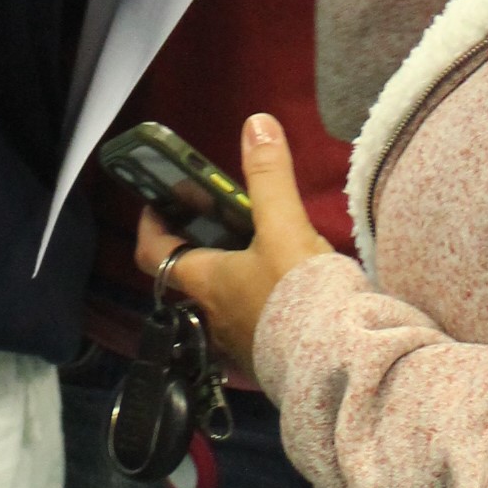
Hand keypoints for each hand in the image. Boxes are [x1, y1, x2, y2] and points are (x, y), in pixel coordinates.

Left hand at [135, 115, 327, 377]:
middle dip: (201, 250)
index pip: (153, 254)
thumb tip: (256, 123)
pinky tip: (290, 297)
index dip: (151, 226)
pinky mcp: (267, 361)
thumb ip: (269, 177)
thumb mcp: (285, 228)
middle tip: (221, 223)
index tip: (157, 204)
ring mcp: (238, 345)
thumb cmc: (298, 296)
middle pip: (190, 278)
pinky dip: (260, 307)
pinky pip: (253, 328)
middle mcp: (211, 317)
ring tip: (261, 254)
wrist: (337, 365)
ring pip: (222, 304)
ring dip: (232, 280)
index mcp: (205, 282)